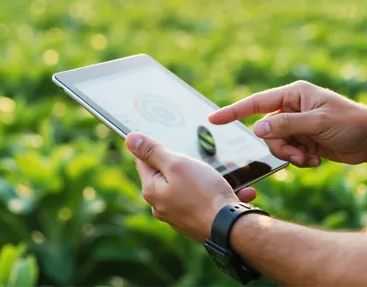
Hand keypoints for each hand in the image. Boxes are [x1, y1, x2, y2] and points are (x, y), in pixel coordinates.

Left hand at [125, 132, 256, 242]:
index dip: (154, 146)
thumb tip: (131, 139)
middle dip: (182, 162)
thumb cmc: (203, 194)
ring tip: (224, 170)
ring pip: (189, 186)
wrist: (231, 228)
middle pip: (166, 174)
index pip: (143, 161)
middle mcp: (162, 205)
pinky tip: (236, 189)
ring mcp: (179, 215)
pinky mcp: (197, 220)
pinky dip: (218, 192)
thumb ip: (153, 152)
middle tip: (199, 154)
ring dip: (206, 177)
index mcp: (152, 190)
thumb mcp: (176, 165)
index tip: (168, 137)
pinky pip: (206, 200)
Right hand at [209, 81, 366, 166]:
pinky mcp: (304, 140)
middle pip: (267, 130)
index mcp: (294, 94)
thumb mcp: (317, 123)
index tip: (213, 119)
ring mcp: (298, 125)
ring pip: (277, 144)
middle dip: (280, 145)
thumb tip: (258, 129)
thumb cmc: (350, 123)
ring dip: (291, 155)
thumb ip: (286, 125)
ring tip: (310, 157)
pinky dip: (300, 159)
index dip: (233, 111)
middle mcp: (293, 108)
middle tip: (299, 153)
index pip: (256, 102)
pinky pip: (289, 152)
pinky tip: (316, 160)